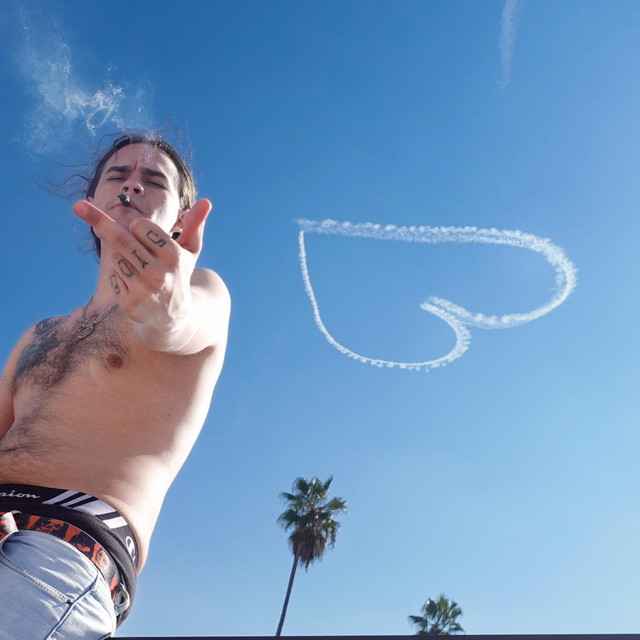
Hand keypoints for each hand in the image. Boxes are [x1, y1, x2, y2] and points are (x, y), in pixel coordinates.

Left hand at [72, 199, 211, 332]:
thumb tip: (206, 202)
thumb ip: (195, 226)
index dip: (139, 227)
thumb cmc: (179, 275)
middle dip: (98, 220)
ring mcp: (143, 289)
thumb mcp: (190, 252)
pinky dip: (119, 276)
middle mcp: (159, 273)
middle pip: (121, 238)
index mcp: (174, 255)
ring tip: (139, 271)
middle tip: (77, 206)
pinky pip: (114, 276)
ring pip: (115, 257)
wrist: (175, 318)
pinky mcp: (129, 303)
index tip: (142, 231)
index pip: (141, 225)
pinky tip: (134, 286)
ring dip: (120, 257)